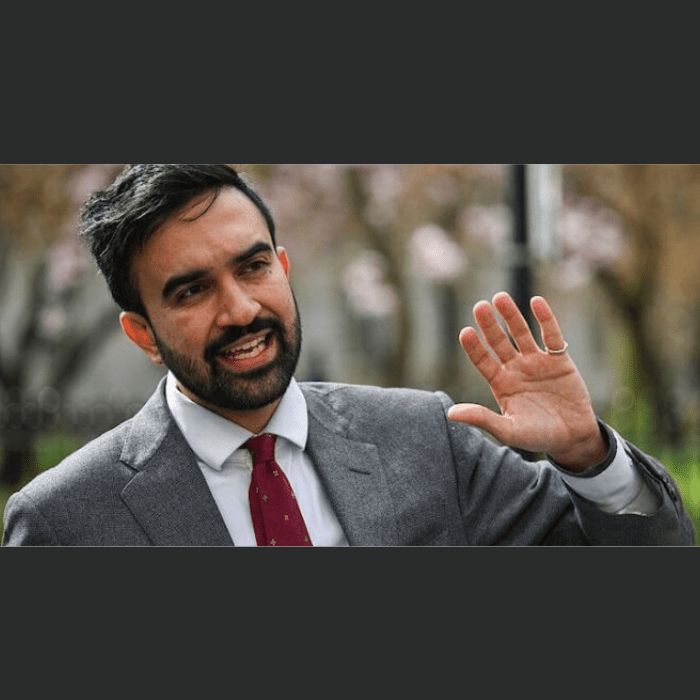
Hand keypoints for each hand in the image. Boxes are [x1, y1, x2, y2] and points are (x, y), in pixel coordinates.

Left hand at [447, 292, 606, 471]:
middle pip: (498, 342)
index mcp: (500, 383)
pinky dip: (545, 319)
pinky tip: (536, 301)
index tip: (465, 332)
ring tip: (500, 297)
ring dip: (511, 316)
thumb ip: (482, 418)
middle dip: (489, 325)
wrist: (572, 438)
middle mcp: (515, 369)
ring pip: (521, 333)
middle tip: (479, 306)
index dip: (474, 348)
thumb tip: (450, 413)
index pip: (483, 361)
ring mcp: (536, 362)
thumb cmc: (537, 437)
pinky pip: (551, 335)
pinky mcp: (559, 360)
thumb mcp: (508, 431)